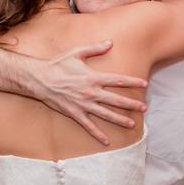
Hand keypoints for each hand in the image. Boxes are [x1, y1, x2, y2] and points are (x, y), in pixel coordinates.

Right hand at [32, 40, 147, 144]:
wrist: (39, 79)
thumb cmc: (57, 65)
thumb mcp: (76, 53)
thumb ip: (95, 49)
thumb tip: (110, 42)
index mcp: (93, 77)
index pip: (118, 80)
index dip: (132, 82)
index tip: (144, 84)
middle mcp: (91, 92)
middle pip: (116, 100)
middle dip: (131, 104)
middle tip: (144, 107)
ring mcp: (83, 104)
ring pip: (106, 114)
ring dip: (120, 119)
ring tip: (133, 124)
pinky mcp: (75, 113)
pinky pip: (88, 126)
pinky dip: (98, 134)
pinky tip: (107, 141)